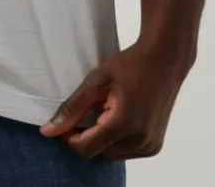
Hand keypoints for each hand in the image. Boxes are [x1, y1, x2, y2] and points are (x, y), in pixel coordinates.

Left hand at [40, 41, 189, 160]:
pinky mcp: (154, 147)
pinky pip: (125, 152)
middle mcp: (139, 141)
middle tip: (87, 111)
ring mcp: (149, 146)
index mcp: (123, 124)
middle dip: (85, 137)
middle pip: (97, 153)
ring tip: (103, 111)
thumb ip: (72, 108)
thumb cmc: (130, 65)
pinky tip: (116, 118)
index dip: (69, 138)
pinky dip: (115, 141)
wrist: (165, 60)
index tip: (66, 121)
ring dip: (100, 139)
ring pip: (110, 155)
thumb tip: (49, 130)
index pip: (85, 149)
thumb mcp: (96, 80)